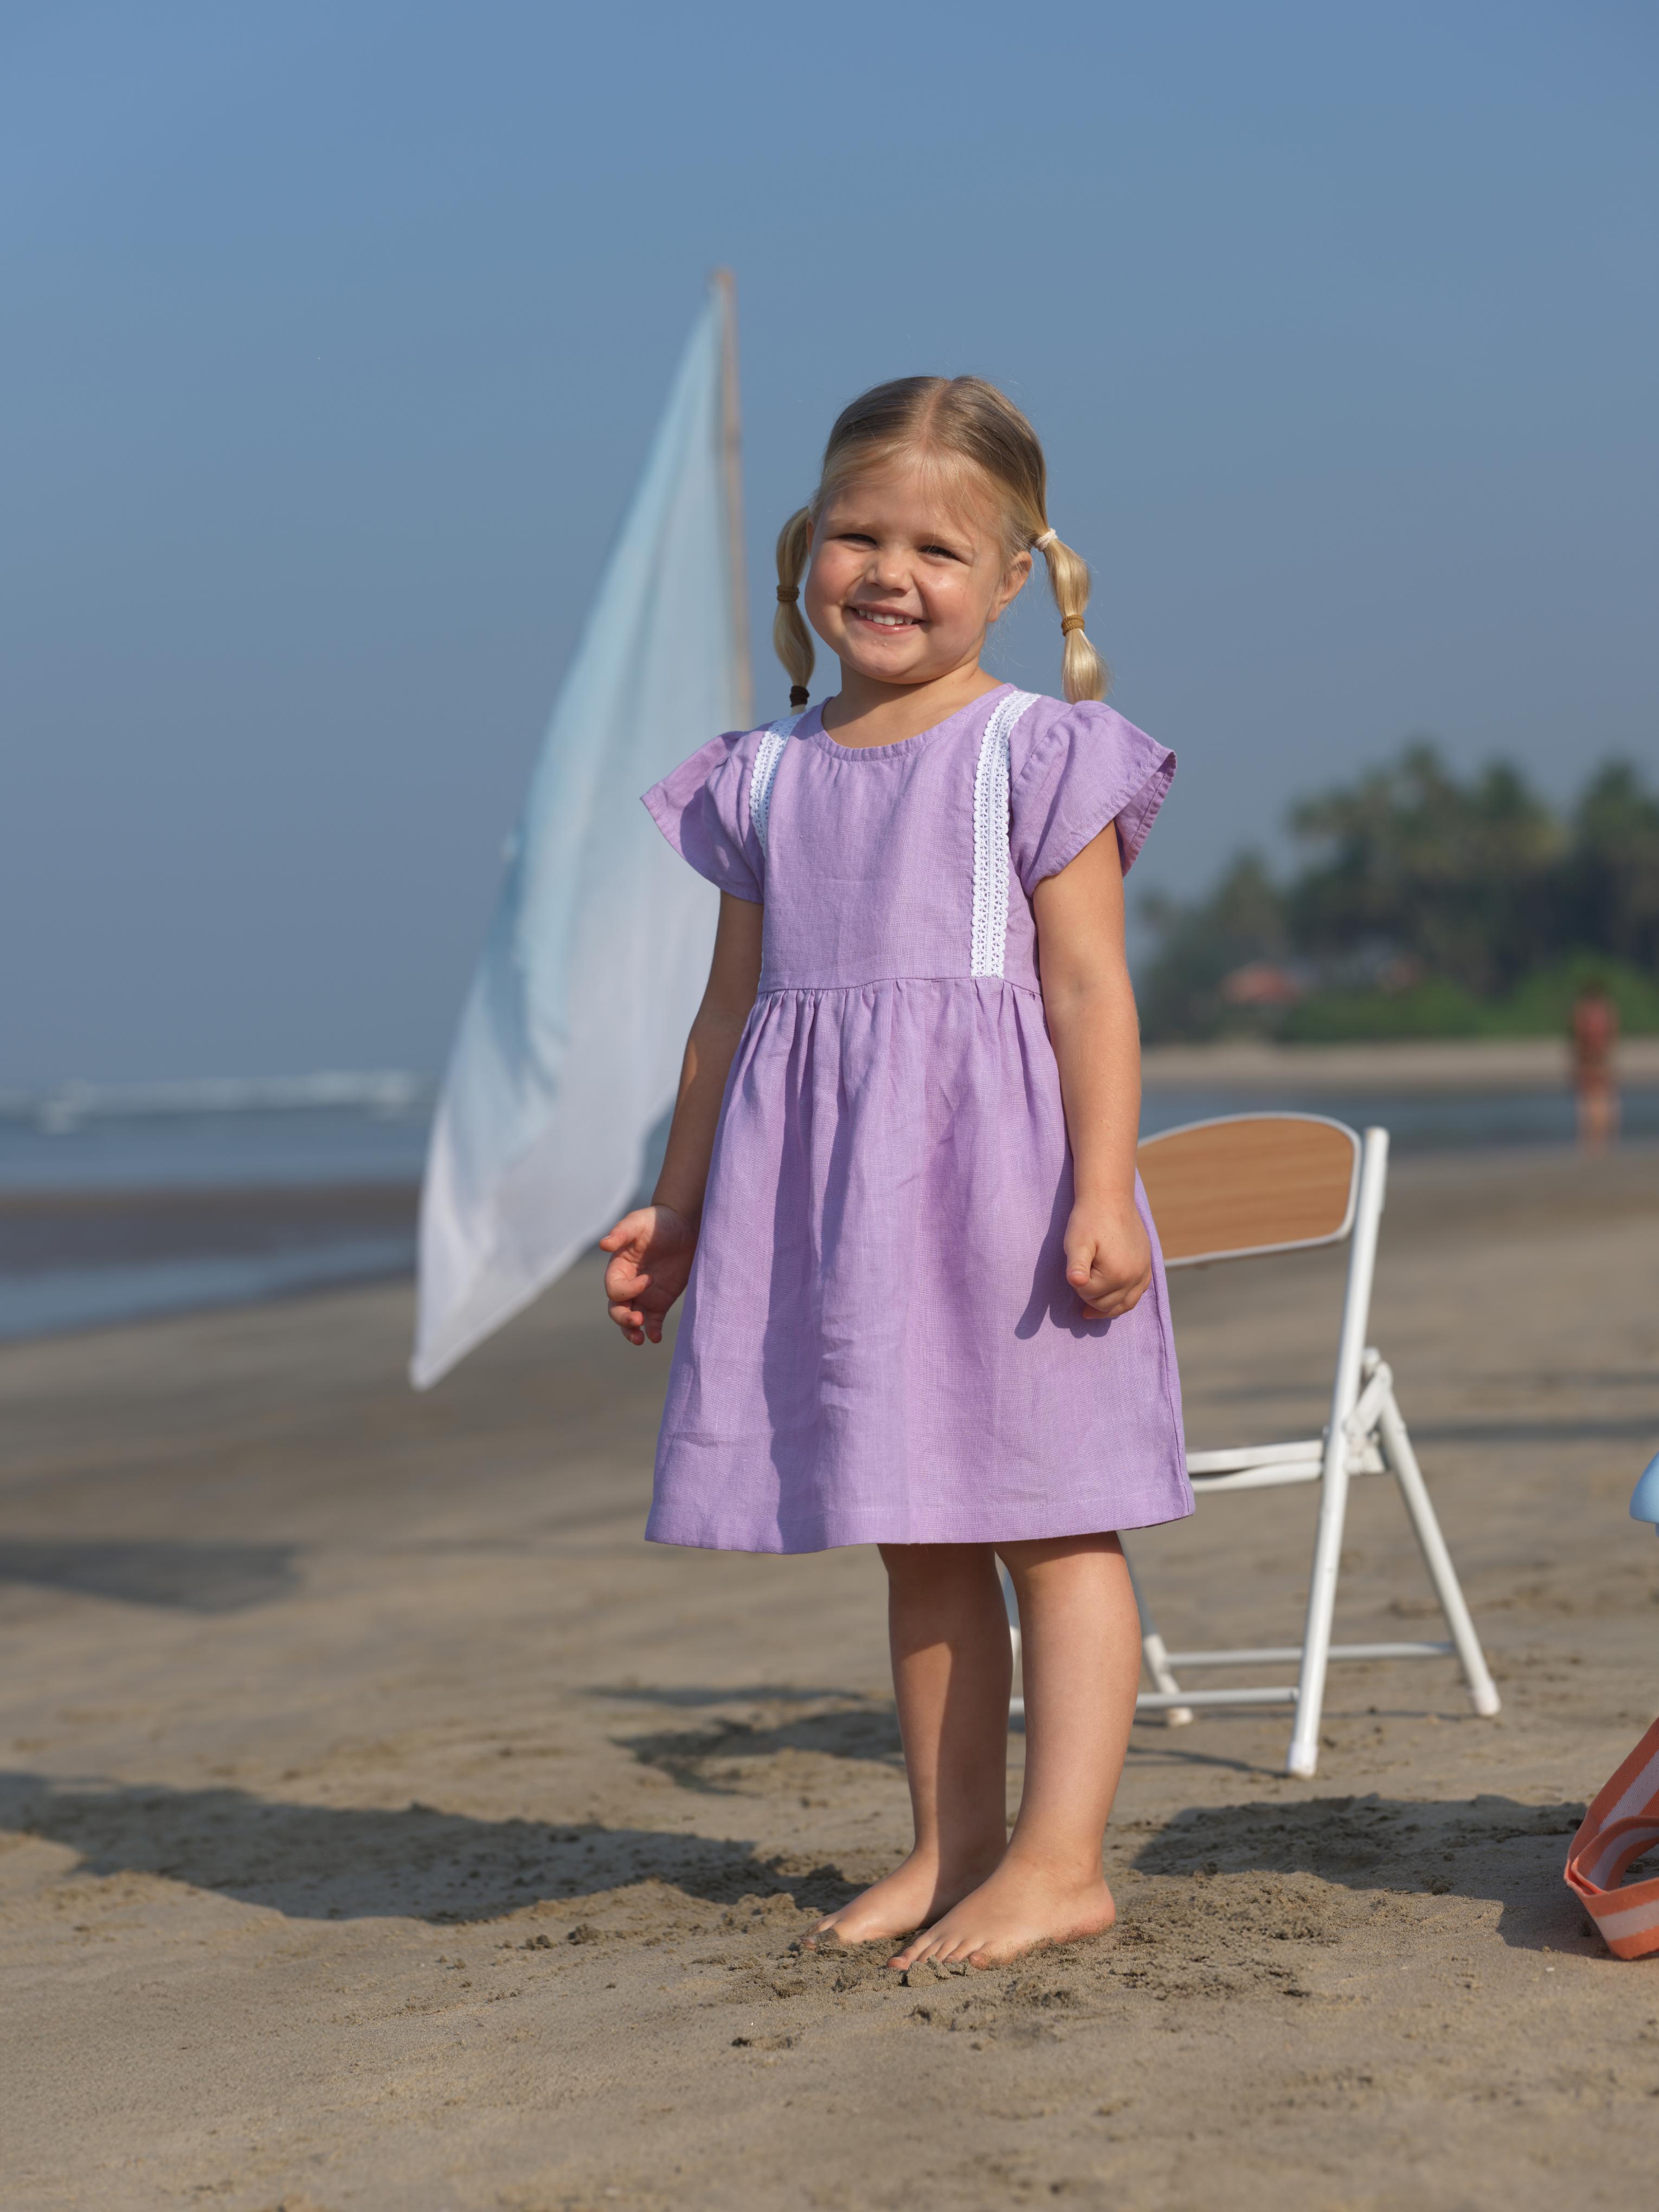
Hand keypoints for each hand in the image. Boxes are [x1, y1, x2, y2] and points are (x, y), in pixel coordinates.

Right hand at [598, 1204, 697, 1345]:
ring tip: (640, 1340)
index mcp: (618, 1269)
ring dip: (632, 1332)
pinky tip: (655, 1338)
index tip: (649, 1279)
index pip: (614, 1289)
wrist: (685, 1225)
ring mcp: (644, 1295)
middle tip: (638, 1321)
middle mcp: (628, 1284)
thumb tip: (604, 1244)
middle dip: (624, 1319)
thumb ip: (621, 1233)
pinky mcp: (661, 1301)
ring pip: (631, 1320)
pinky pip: (653, 1322)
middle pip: (617, 1310)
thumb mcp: (638, 1223)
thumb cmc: (657, 1221)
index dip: (628, 1290)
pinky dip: (652, 1332)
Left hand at [1063, 1196, 1151, 1320]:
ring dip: (1107, 1307)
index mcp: (1116, 1274)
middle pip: (1107, 1304)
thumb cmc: (1089, 1219)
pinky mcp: (1147, 1265)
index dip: (1077, 1286)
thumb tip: (1077, 1283)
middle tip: (1080, 1282)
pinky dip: (1125, 1299)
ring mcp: (1144, 1272)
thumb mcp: (1076, 1242)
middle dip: (1091, 1298)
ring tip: (1089, 1310)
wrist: (1110, 1197)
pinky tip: (1114, 1297)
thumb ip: (1077, 1265)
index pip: (1089, 1296)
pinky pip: (1138, 1293)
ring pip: (1125, 1304)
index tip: (1074, 1270)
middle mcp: (1135, 1277)